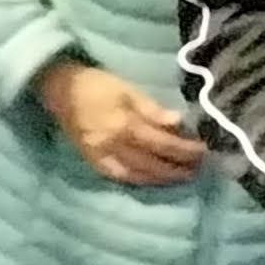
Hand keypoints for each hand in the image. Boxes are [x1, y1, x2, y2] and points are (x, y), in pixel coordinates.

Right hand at [37, 57, 205, 185]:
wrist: (59, 90)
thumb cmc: (97, 84)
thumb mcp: (128, 89)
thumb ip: (152, 109)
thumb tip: (178, 122)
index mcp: (124, 125)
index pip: (162, 143)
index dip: (185, 149)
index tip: (204, 150)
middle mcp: (113, 145)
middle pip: (151, 163)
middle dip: (177, 168)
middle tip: (198, 168)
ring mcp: (100, 155)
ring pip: (135, 174)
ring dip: (160, 178)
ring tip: (179, 176)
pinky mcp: (91, 160)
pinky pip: (117, 175)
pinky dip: (136, 180)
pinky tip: (150, 179)